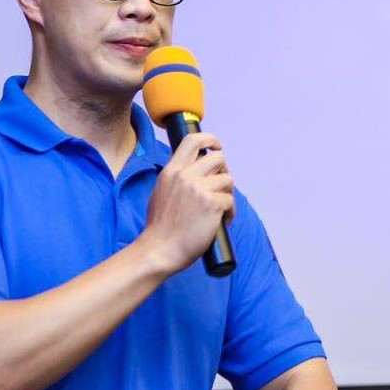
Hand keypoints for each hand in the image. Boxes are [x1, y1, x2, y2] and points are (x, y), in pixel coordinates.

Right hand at [139, 132, 235, 275]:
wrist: (159, 250)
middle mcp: (185, 176)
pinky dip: (230, 212)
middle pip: (218, 158)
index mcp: (171, 171)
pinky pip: (231, 200)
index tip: (217, 146)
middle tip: (221, 185)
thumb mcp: (161, 192)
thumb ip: (177, 178)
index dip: (210, 139)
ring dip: (228, 193)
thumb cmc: (160, 228)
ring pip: (228, 179)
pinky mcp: (212, 204)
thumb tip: (195, 169)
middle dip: (224, 170)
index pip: (192, 140)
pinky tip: (222, 222)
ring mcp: (199, 189)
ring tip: (220, 208)